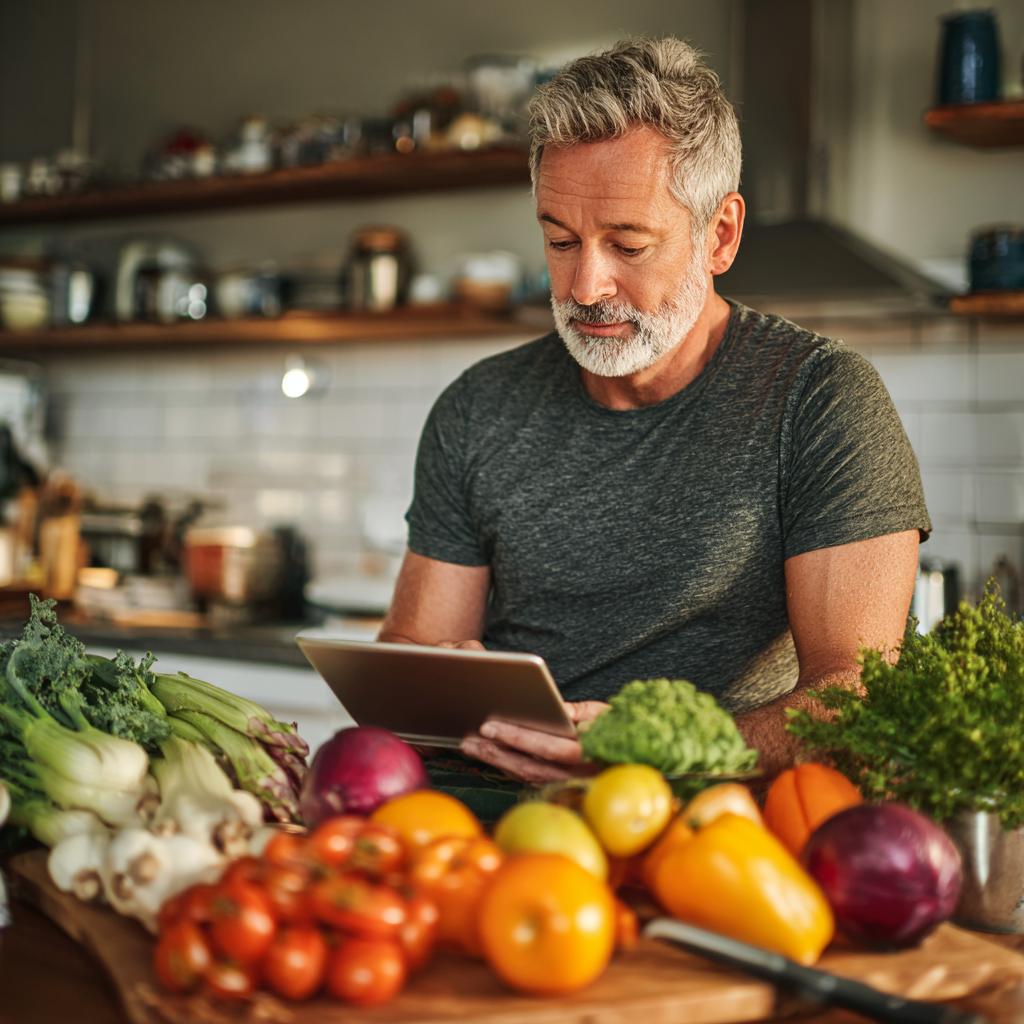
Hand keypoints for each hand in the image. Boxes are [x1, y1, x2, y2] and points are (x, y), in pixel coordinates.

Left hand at [460, 701, 609, 784]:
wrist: (638, 764)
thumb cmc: (623, 732)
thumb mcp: (608, 715)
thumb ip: (584, 711)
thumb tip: (559, 709)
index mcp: (586, 755)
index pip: (545, 746)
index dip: (516, 737)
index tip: (489, 725)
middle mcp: (574, 775)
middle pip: (527, 766)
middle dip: (495, 752)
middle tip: (468, 739)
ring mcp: (566, 785)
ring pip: (524, 775)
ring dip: (496, 761)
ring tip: (471, 747)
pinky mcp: (559, 788)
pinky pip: (528, 779)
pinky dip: (507, 767)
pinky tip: (490, 756)